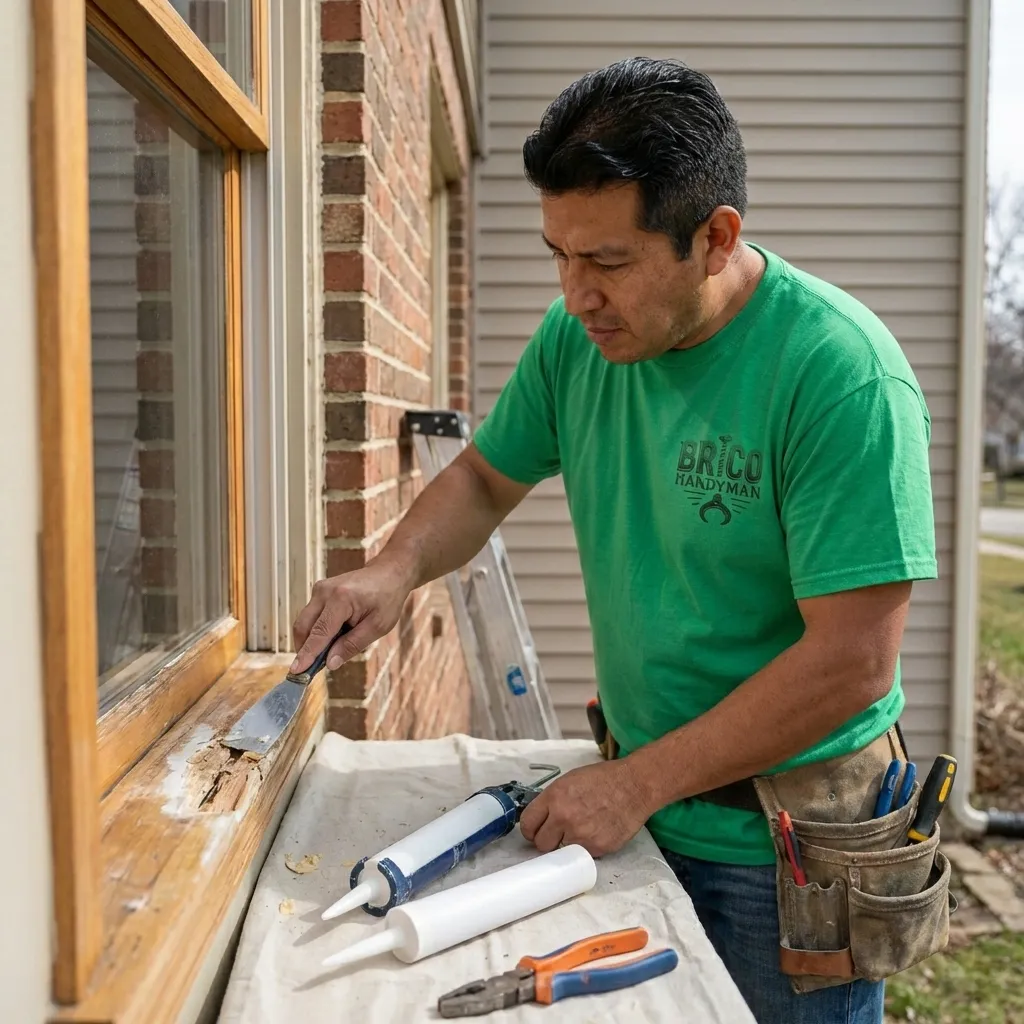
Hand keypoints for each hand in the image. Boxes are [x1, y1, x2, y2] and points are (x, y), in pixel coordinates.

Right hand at [291, 557, 414, 673]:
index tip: (296, 671)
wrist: (389, 573)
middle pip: (303, 627)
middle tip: (312, 669)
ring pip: (305, 622)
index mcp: (341, 599)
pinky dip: (318, 630)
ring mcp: (320, 589)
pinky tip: (335, 636)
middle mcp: (325, 591)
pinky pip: (312, 616)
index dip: (307, 654)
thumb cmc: (387, 598)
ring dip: (312, 640)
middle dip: (304, 649)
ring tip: (333, 649)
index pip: (319, 633)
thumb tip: (330, 663)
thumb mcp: (377, 626)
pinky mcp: (320, 591)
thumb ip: (352, 645)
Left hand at [519, 759, 656, 857]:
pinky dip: (586, 846)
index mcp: (554, 797)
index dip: (531, 829)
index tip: (535, 831)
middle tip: (557, 834)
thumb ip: (552, 800)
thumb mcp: (570, 780)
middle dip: (547, 840)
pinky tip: (596, 832)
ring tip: (582, 829)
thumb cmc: (604, 779)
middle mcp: (564, 817)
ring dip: (568, 844)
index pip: (527, 823)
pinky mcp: (596, 848)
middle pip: (541, 844)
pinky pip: (582, 854)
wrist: (634, 785)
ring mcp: (580, 834)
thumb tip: (541, 818)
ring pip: (561, 852)